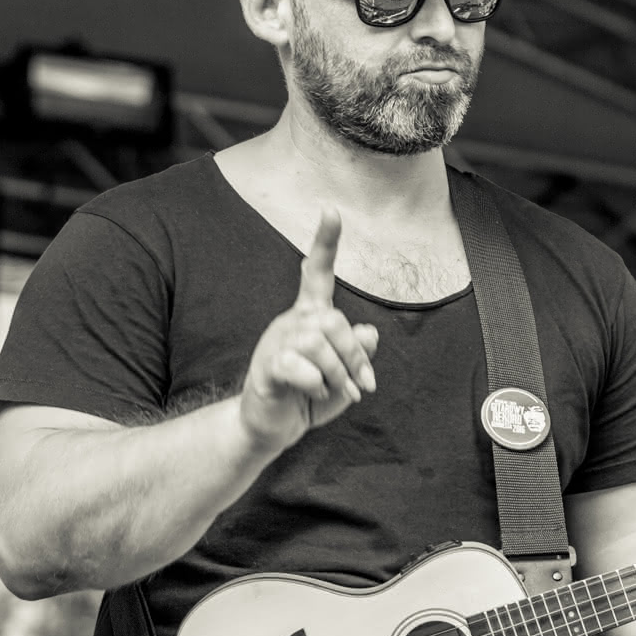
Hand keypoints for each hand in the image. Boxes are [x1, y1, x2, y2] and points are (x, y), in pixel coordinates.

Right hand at [240, 209, 379, 451]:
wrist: (273, 426)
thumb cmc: (309, 396)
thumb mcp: (344, 376)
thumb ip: (358, 354)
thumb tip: (369, 333)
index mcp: (310, 316)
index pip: (317, 272)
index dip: (325, 242)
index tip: (332, 210)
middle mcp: (292, 322)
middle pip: (333, 320)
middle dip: (354, 355)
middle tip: (363, 385)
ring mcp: (276, 342)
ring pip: (318, 342)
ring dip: (337, 373)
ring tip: (337, 392)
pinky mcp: (267, 366)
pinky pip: (299, 366)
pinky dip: (317, 385)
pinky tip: (314, 395)